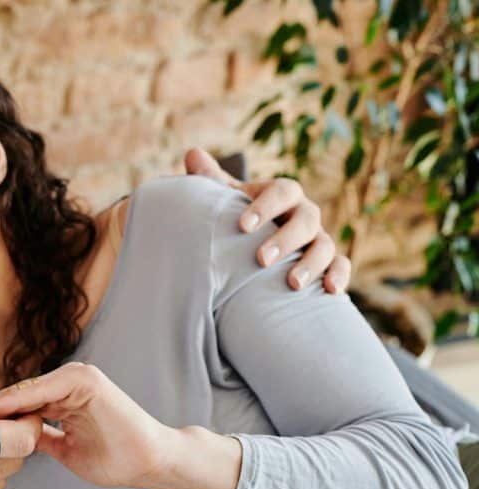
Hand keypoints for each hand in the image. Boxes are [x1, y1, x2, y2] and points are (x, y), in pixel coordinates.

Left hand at [0, 363, 242, 488]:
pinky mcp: (84, 380)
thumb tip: (13, 443)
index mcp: (64, 395)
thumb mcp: (66, 449)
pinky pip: (42, 392)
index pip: (18, 405)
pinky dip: (17, 403)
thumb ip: (41, 438)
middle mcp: (68, 380)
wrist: (151, 460)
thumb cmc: (115, 459)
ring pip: (25, 392)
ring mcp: (77, 377)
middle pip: (17, 396)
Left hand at [184, 147, 350, 293]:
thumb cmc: (239, 219)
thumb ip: (211, 180)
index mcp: (283, 194)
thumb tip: (192, 154)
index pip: (282, 192)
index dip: (265, 207)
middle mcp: (305, 214)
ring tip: (292, 284)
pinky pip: (341, 265)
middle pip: (306, 220)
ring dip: (311, 264)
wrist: (255, 244)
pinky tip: (330, 290)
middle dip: (285, 240)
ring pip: (325, 246)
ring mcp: (319, 238)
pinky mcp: (328, 261)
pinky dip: (339, 275)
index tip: (242, 226)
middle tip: (261, 260)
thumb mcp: (226, 200)